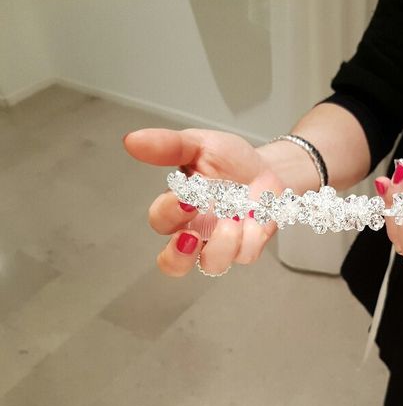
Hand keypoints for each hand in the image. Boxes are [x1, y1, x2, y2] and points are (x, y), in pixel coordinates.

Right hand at [124, 128, 284, 275]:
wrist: (268, 167)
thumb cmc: (229, 161)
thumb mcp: (199, 145)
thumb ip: (168, 145)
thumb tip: (132, 140)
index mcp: (179, 208)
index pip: (161, 221)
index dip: (169, 214)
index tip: (186, 197)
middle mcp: (196, 231)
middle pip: (172, 264)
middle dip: (177, 256)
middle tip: (190, 237)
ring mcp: (222, 243)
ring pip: (212, 265)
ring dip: (223, 242)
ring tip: (234, 216)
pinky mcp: (248, 247)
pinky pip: (246, 254)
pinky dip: (252, 236)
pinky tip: (255, 217)